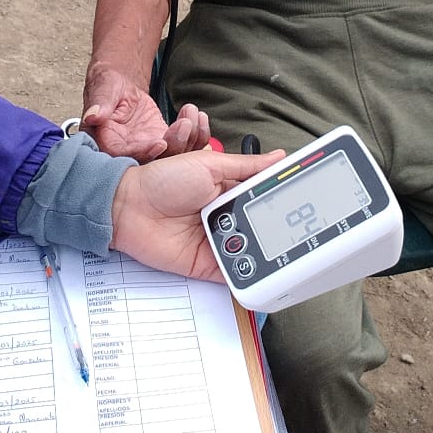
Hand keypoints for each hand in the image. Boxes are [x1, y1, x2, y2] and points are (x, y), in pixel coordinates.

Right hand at [82, 62, 210, 160]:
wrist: (120, 87)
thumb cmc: (107, 86)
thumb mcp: (103, 90)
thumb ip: (100, 104)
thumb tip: (93, 115)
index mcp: (106, 144)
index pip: (124, 156)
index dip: (144, 152)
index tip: (161, 142)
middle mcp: (127, 153)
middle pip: (153, 162)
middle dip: (174, 146)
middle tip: (185, 124)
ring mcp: (147, 150)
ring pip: (172, 156)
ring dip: (188, 138)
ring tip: (192, 114)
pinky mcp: (162, 143)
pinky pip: (181, 146)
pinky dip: (195, 136)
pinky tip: (199, 117)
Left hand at [110, 147, 284, 279]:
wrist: (128, 206)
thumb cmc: (162, 180)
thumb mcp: (209, 163)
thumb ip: (246, 166)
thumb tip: (279, 158)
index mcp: (228, 191)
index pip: (262, 198)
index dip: (281, 201)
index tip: (304, 202)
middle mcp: (225, 217)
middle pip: (260, 226)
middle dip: (275, 227)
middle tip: (298, 227)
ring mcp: (216, 241)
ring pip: (251, 250)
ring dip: (263, 248)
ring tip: (280, 245)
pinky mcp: (206, 264)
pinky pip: (232, 273)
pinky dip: (247, 274)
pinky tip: (261, 269)